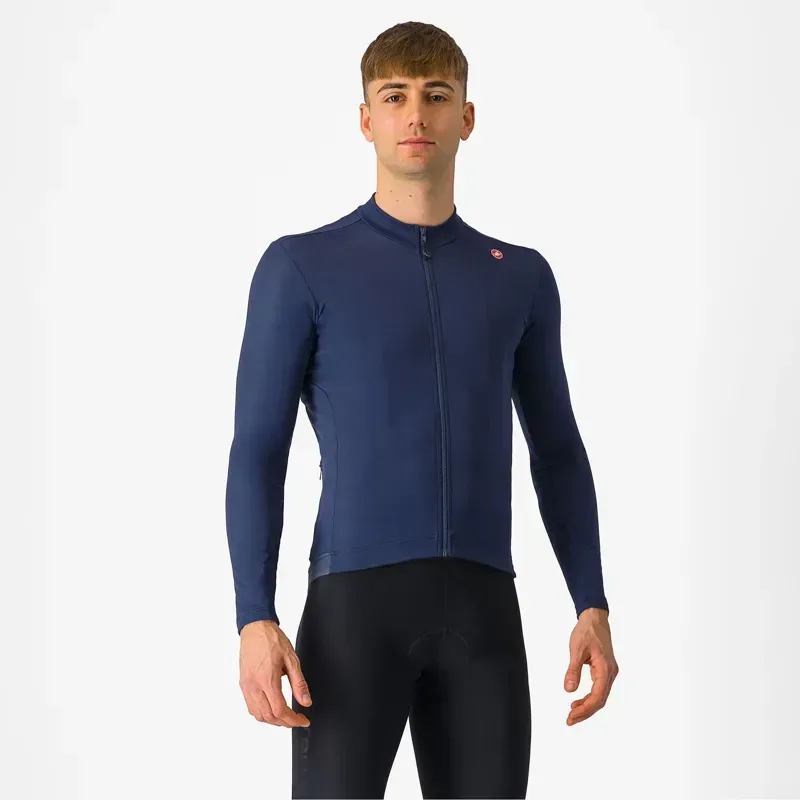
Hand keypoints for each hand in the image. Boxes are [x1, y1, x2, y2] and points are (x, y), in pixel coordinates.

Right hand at [239, 620, 312, 726]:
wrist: (255, 628)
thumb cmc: (272, 640)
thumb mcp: (292, 659)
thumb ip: (299, 683)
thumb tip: (305, 701)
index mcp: (267, 679)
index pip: (280, 710)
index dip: (293, 720)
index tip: (302, 720)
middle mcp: (254, 685)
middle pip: (268, 716)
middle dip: (284, 723)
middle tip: (296, 720)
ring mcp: (246, 686)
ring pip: (257, 715)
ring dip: (272, 720)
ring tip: (285, 717)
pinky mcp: (243, 684)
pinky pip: (251, 706)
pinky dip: (262, 713)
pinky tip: (271, 709)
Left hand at [564, 608, 617, 725]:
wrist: (595, 618)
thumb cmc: (587, 631)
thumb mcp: (576, 650)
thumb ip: (573, 670)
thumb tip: (568, 689)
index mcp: (605, 668)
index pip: (597, 696)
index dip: (585, 709)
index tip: (571, 716)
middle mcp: (610, 673)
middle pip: (600, 700)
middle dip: (585, 712)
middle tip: (569, 720)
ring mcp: (609, 672)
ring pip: (600, 696)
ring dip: (587, 706)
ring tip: (572, 713)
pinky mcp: (605, 670)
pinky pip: (599, 689)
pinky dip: (589, 698)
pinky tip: (578, 701)